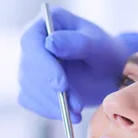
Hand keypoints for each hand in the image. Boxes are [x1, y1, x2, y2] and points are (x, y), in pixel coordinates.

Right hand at [18, 6, 137, 122]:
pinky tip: (68, 114)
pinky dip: (49, 110)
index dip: (43, 64)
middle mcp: (33, 44)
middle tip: (76, 106)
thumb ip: (76, 42)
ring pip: (28, 88)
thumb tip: (50, 43)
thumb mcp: (98, 46)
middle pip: (28, 68)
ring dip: (52, 104)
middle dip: (51, 91)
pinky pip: (30, 101)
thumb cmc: (105, 53)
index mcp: (47, 23)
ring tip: (78, 111)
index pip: (31, 41)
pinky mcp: (31, 86)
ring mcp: (29, 66)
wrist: (109, 73)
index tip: (61, 85)